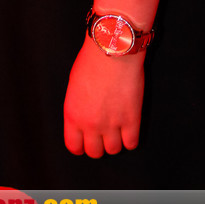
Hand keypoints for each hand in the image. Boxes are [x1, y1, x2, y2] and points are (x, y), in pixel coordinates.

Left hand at [63, 38, 144, 157]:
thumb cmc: (90, 61)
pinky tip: (128, 127)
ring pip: (113, 150)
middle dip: (98, 144)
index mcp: (73, 114)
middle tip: (101, 133)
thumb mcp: (73, 85)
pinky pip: (131, 144)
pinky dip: (130, 138)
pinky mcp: (132, 120)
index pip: (74, 146)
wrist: (112, 51)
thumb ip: (77, 107)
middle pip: (94, 152)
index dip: (80, 145)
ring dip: (115, 141)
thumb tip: (82, 120)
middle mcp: (91, 123)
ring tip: (116, 128)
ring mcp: (112, 124)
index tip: (84, 141)